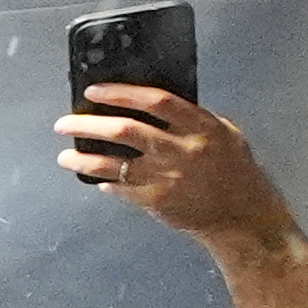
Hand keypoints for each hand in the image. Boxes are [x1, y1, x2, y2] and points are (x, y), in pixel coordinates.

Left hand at [55, 83, 294, 252]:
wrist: (244, 217)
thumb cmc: (235, 171)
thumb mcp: (226, 135)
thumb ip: (194, 120)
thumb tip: (153, 105)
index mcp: (201, 127)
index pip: (156, 101)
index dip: (122, 93)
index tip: (94, 91)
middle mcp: (182, 149)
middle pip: (126, 130)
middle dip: (88, 125)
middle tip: (63, 123)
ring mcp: (168, 177)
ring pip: (114, 164)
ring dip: (83, 159)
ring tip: (64, 156)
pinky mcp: (157, 201)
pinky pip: (121, 189)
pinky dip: (104, 182)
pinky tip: (95, 179)